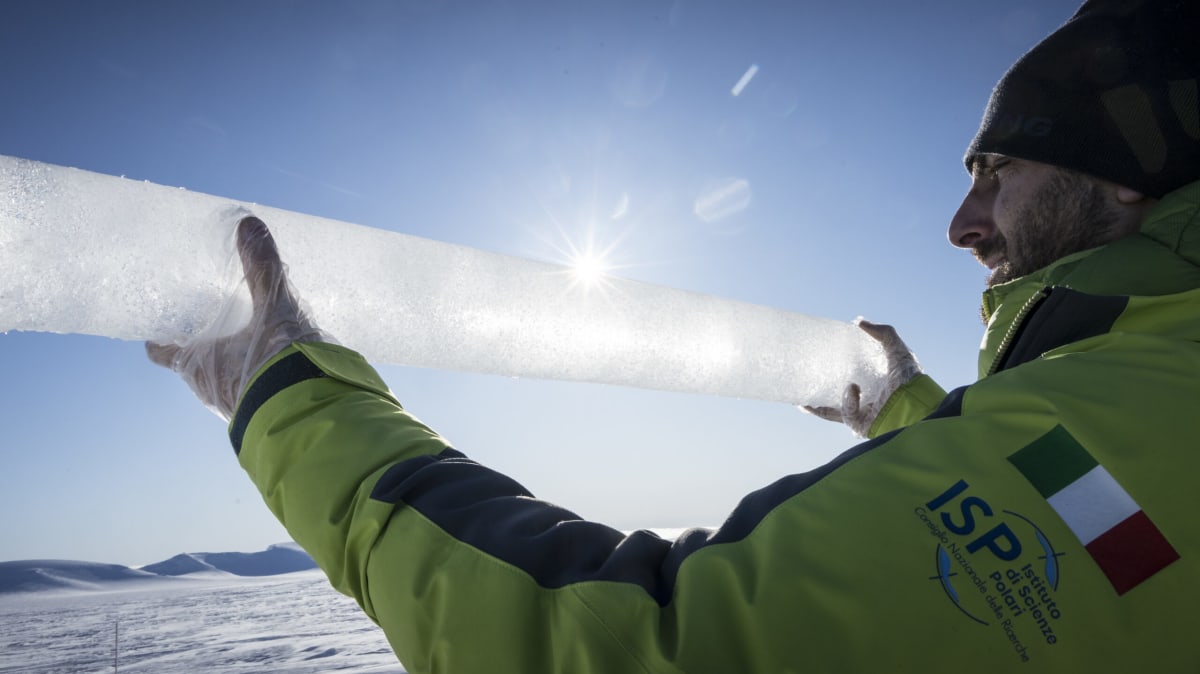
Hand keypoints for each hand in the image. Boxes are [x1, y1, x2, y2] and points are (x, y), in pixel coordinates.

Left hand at [147, 216, 329, 420]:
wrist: (310, 413)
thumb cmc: (277, 363)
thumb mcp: (272, 308)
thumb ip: (262, 269)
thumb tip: (248, 224)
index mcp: (196, 363)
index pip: (160, 351)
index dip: (157, 337)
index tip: (160, 323)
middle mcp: (208, 388)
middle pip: (192, 362)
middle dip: (201, 343)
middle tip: (212, 319)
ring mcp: (235, 403)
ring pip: (222, 378)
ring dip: (230, 361)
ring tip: (248, 336)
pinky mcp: (263, 411)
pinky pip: (251, 389)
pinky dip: (255, 374)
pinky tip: (275, 360)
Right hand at [803, 319, 920, 436]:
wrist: (914, 404)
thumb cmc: (911, 381)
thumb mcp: (899, 351)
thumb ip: (884, 333)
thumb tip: (858, 321)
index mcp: (877, 384)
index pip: (854, 376)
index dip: (840, 369)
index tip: (826, 359)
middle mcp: (869, 401)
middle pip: (839, 396)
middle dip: (822, 393)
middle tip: (807, 380)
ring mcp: (864, 414)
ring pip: (834, 410)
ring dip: (818, 406)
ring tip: (803, 397)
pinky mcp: (860, 425)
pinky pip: (844, 413)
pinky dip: (846, 401)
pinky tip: (852, 389)